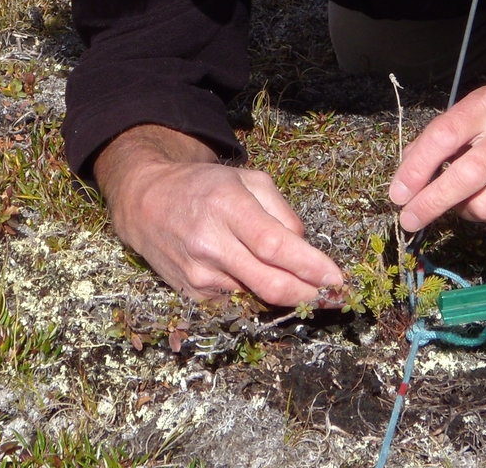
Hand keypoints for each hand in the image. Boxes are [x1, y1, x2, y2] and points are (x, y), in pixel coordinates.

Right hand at [93, 125, 343, 305]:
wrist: (147, 204)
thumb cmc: (204, 187)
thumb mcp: (246, 180)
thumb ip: (282, 211)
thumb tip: (306, 249)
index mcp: (226, 207)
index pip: (275, 246)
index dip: (310, 266)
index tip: (338, 278)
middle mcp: (210, 244)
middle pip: (270, 283)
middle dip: (310, 295)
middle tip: (338, 298)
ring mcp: (199, 275)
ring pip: (258, 299)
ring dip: (289, 299)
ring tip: (308, 290)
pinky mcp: (192, 295)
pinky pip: (239, 305)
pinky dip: (260, 301)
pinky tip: (270, 288)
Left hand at [388, 86, 485, 237]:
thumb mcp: (466, 120)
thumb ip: (433, 144)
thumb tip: (405, 186)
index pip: (445, 135)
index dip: (417, 168)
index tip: (398, 194)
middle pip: (466, 175)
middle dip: (431, 202)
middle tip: (409, 219)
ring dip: (466, 212)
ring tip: (469, 199)